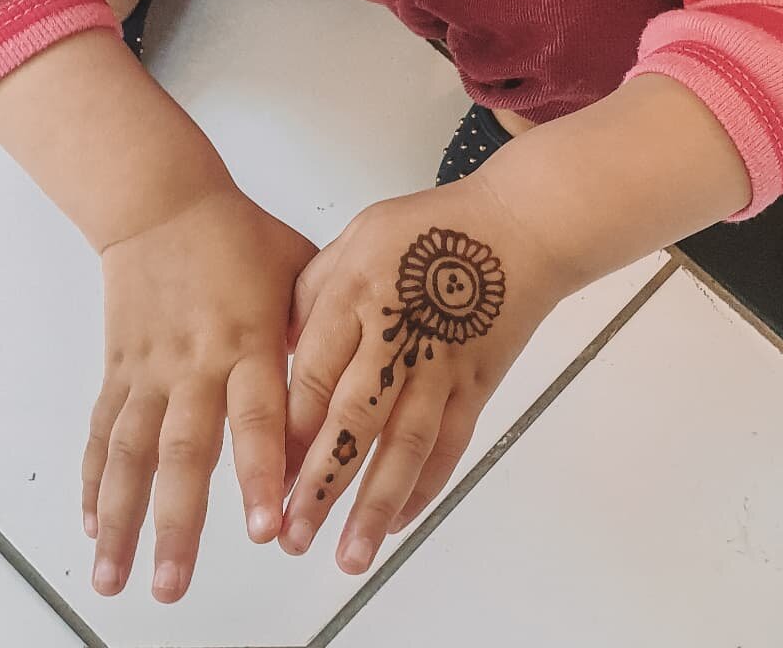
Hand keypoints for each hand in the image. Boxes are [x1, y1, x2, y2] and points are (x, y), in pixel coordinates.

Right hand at [82, 184, 317, 602]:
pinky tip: (93, 525)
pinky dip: (95, 481)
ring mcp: (151, 369)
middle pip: (185, 451)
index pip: (257, 416)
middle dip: (180, 522)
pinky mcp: (120, 369)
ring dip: (123, 518)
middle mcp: (196, 362)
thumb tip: (349, 381)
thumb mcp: (298, 271)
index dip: (260, 471)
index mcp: (248, 338)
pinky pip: (104, 432)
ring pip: (132, 453)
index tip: (267, 524)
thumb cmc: (241, 234)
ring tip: (115, 576)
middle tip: (177, 583)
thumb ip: (317, 329)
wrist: (164, 204)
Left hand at [278, 172, 583, 572]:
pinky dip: (427, 484)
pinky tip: (399, 519)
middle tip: (291, 536)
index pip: (313, 375)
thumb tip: (283, 346)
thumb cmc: (435, 227)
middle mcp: (397, 337)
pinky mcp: (476, 383)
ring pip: (406, 444)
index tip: (263, 476)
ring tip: (349, 555)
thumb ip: (316, 290)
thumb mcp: (359, 235)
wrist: (518, 228)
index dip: (286, 430)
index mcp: (357, 296)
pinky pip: (451, 442)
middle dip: (321, 483)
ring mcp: (442, 365)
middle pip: (355, 419)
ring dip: (376, 503)